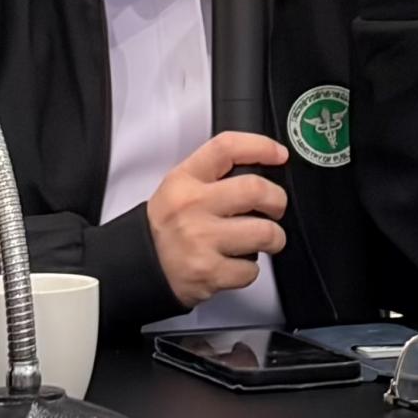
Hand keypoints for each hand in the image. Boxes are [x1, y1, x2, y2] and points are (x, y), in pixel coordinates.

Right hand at [148, 133, 289, 306]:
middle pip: (256, 189)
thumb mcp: (178, 188)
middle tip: (275, 208)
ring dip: (273, 238)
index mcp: (185, 180)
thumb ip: (213, 175)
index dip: (261, 146)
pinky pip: (251, 269)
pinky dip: (250, 269)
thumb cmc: (165, 228)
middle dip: (277, 200)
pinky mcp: (208, 272)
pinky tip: (236, 263)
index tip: (279, 154)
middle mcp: (192, 207)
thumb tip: (261, 166)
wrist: (139, 267)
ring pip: (264, 232)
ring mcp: (201, 240)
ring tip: (263, 240)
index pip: (227, 148)